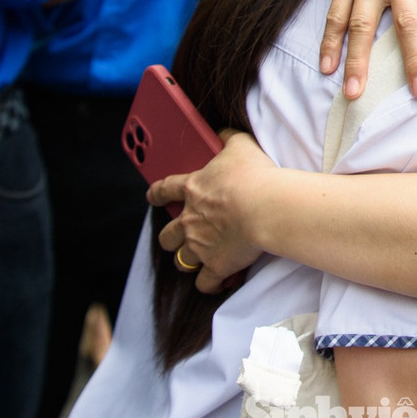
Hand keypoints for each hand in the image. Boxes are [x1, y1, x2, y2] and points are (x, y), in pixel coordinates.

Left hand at [150, 130, 272, 292]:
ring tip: (194, 262)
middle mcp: (190, 220)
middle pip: (167, 235)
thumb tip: (221, 132)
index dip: (156, 195)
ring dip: (186, 261)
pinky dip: (208, 284)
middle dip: (169, 238)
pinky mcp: (216, 266)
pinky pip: (205, 283)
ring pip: (181, 261)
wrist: (265, 207)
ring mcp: (200, 245)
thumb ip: (227, 138)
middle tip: (177, 238)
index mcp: (193, 189)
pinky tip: (215, 283)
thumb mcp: (240, 146)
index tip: (151, 198)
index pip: (164, 190)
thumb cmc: (253, 175)